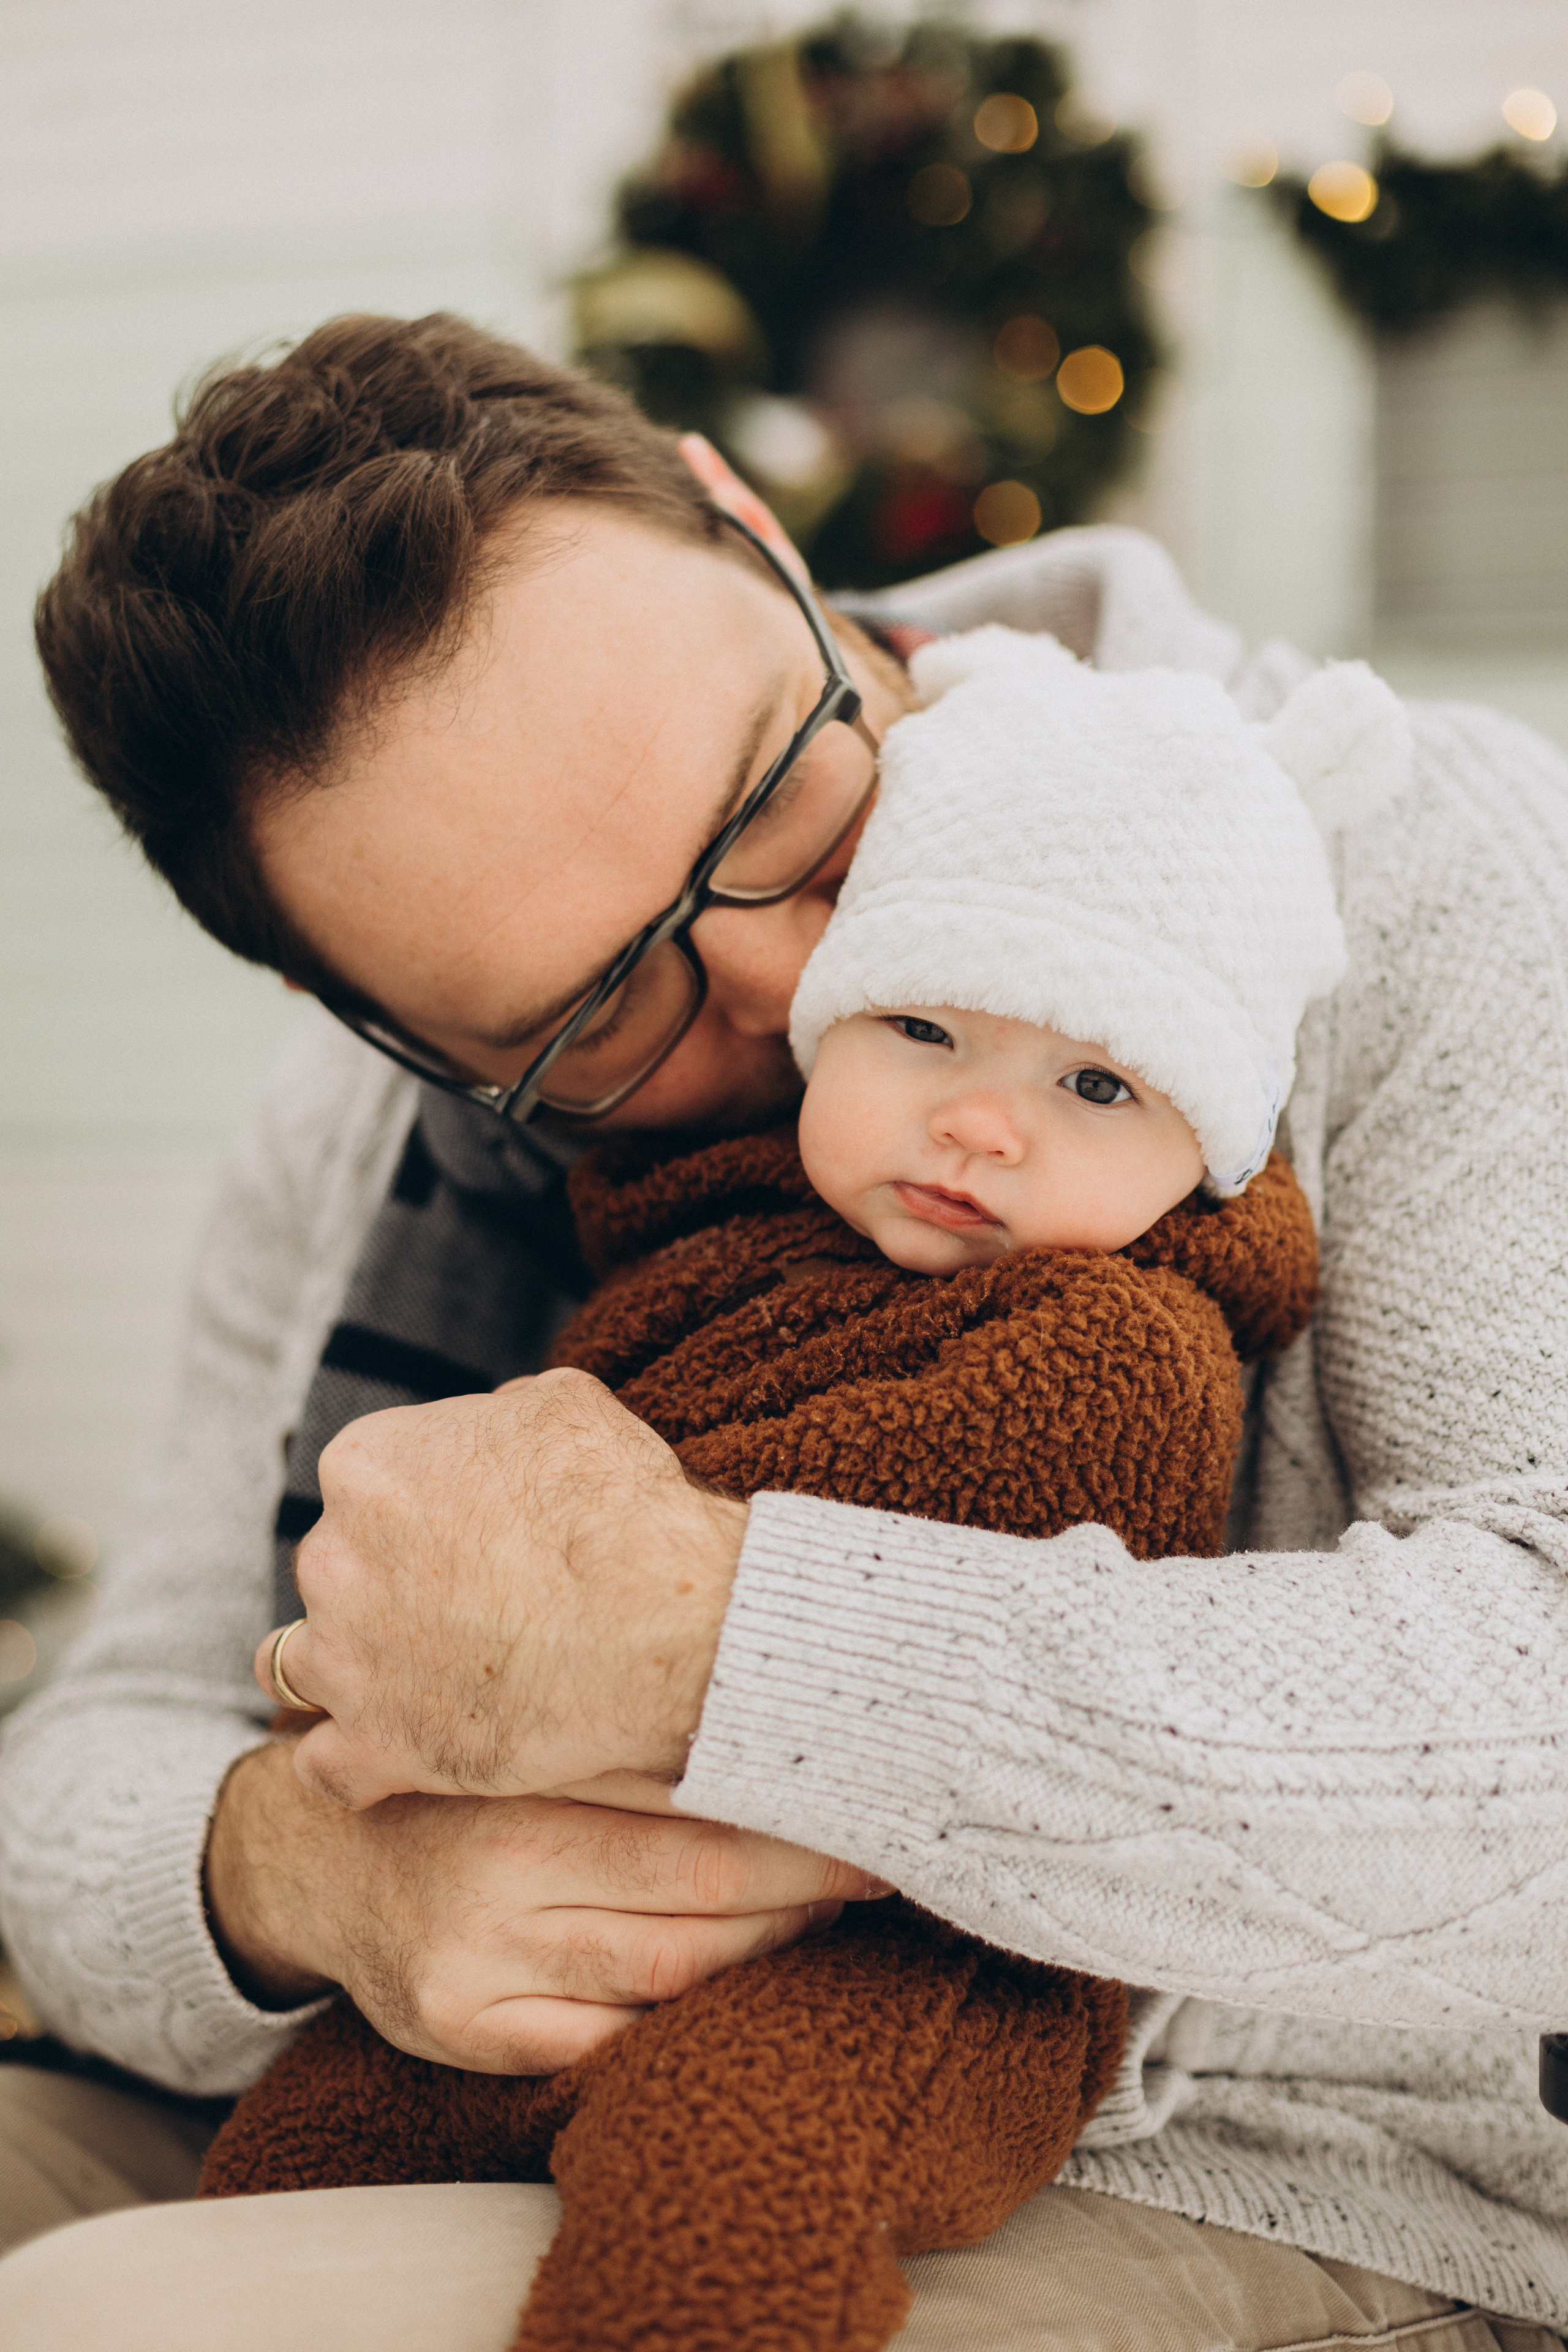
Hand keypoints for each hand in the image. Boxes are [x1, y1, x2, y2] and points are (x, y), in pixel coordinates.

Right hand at [205, 1740, 876, 2071]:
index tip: (860, 1792)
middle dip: (802, 1881)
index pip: (685, 1796)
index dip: (787, 1806)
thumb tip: (765, 1694)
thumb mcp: (520, 1724)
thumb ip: (619, 1727)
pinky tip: (736, 1982)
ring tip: (826, 1911)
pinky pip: (601, 2041)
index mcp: (516, 1775)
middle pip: (691, 1890)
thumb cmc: (450, 1772)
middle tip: (875, 1859)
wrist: (311, 1853)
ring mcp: (476, 1963)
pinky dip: (678, 2014)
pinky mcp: (463, 2030)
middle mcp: (492, 1870)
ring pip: (663, 1970)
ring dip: (764, 1946)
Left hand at [261, 1369, 743, 1809]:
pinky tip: (396, 1758)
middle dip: (380, 1586)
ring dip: (343, 1669)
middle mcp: (333, 1558)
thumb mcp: (563, 1407)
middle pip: (332, 1570)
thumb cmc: (621, 1509)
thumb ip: (499, 1415)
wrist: (661, 1626)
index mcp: (367, 1466)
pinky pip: (325, 1766)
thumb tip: (492, 1425)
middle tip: (456, 1609)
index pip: (363, 1484)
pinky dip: (357, 1763)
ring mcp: (345, 1659)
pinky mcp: (374, 1748)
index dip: (413, 1509)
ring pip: (293, 1664)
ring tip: (400, 1682)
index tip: (459, 1534)